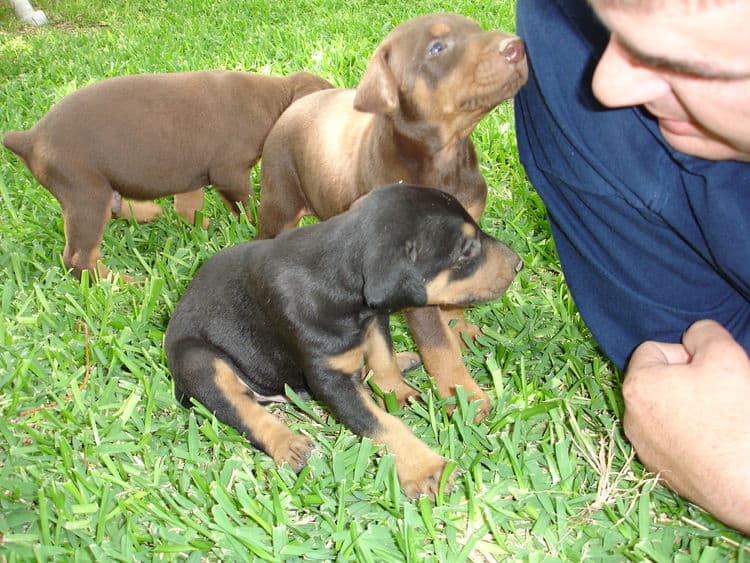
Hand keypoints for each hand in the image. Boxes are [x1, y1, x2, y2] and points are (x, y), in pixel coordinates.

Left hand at [623, 320, 749, 533]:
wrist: (744, 483)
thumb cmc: (732, 416)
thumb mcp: (724, 355)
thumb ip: (703, 333)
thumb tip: (694, 334)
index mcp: (636, 385)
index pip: (652, 350)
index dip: (684, 353)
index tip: (707, 370)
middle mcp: (630, 416)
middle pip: (657, 381)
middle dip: (685, 381)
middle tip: (717, 393)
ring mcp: (643, 447)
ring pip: (664, 411)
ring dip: (687, 408)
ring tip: (718, 419)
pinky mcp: (661, 471)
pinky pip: (672, 439)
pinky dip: (690, 436)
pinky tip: (714, 442)